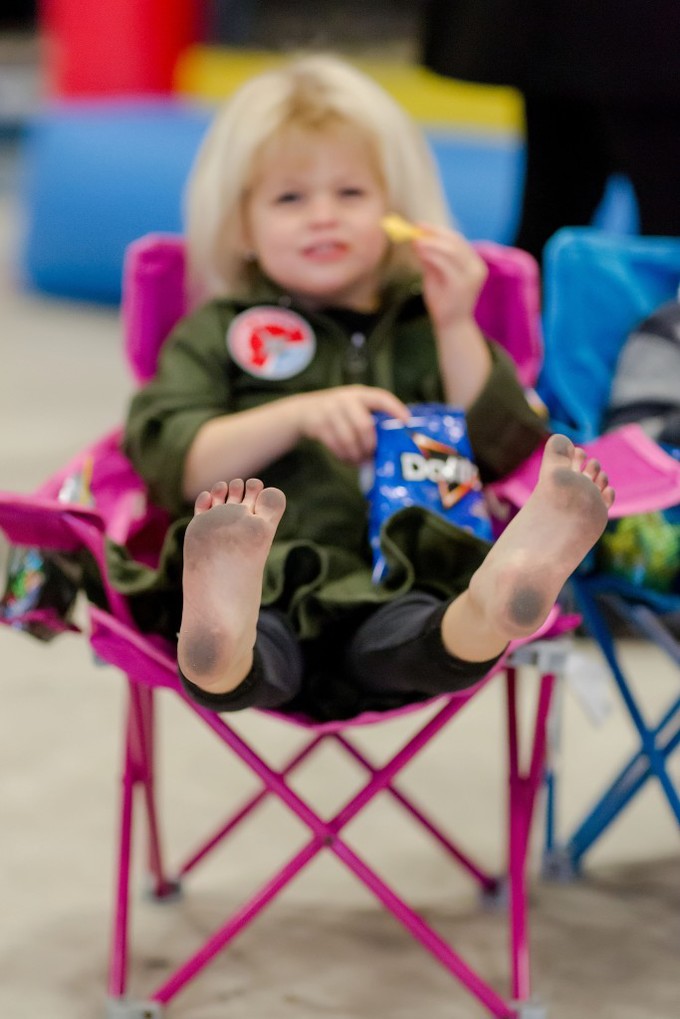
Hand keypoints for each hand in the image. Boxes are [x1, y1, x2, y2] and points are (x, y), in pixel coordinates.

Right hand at [294, 385, 409, 463]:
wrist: (304, 410)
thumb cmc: (339, 412)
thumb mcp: (354, 406)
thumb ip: (370, 417)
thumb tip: (392, 442)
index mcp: (359, 394)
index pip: (381, 398)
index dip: (395, 409)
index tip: (406, 421)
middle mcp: (345, 400)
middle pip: (364, 425)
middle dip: (370, 444)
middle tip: (372, 454)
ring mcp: (330, 412)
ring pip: (349, 439)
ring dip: (356, 454)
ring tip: (360, 460)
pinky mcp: (319, 425)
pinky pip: (335, 446)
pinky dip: (344, 456)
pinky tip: (349, 459)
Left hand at [413, 227, 486, 332]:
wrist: (451, 325)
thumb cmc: (444, 301)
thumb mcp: (436, 275)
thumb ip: (431, 259)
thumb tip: (417, 239)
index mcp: (474, 263)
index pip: (457, 240)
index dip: (438, 231)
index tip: (420, 226)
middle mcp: (476, 267)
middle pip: (455, 242)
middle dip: (433, 234)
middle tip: (415, 232)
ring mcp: (471, 276)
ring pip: (450, 250)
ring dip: (430, 243)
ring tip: (415, 242)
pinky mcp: (461, 285)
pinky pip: (444, 264)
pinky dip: (430, 255)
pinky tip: (419, 252)